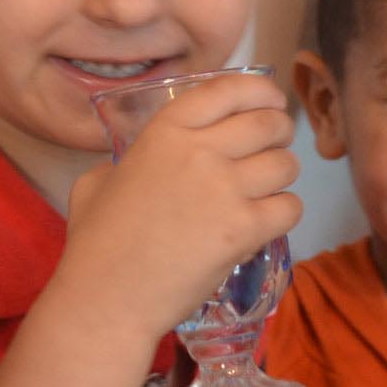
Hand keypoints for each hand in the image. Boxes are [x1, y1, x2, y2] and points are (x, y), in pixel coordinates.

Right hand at [62, 70, 300, 336]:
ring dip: (282, 175)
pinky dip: (284, 212)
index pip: (227, 90)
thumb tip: (136, 165)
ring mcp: (225, 189)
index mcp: (164, 132)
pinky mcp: (244, 229)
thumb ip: (124, 161)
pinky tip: (266, 221)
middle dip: (280, 132)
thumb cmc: (96, 241)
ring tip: (268, 188)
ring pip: (285, 165)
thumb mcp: (96, 181)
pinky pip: (290, 207)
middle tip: (274, 147)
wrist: (109, 296)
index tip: (270, 101)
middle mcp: (199, 151)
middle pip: (267, 123)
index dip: (259, 91)